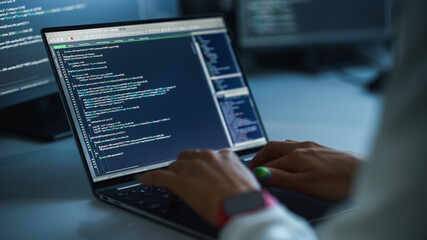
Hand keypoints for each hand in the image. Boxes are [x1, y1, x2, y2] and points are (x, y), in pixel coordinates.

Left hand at [139, 149, 259, 225]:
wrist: (244, 208)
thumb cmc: (247, 199)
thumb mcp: (244, 181)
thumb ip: (233, 175)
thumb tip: (230, 182)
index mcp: (225, 156)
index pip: (206, 156)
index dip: (199, 166)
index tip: (198, 173)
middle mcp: (208, 157)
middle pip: (187, 157)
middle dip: (184, 166)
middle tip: (183, 179)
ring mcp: (193, 168)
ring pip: (174, 165)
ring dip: (172, 174)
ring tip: (170, 186)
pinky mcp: (180, 181)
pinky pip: (160, 176)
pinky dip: (150, 177)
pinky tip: (144, 180)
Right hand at [250, 140, 362, 200]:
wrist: (364, 174)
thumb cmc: (339, 181)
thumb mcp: (305, 184)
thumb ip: (280, 178)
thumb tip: (260, 173)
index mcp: (295, 155)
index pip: (268, 159)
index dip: (258, 168)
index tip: (252, 175)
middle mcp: (302, 146)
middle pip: (274, 147)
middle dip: (262, 156)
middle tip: (255, 167)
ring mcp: (313, 147)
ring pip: (286, 146)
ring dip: (274, 153)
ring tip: (270, 164)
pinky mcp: (321, 150)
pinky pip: (297, 147)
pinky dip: (287, 154)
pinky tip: (292, 161)